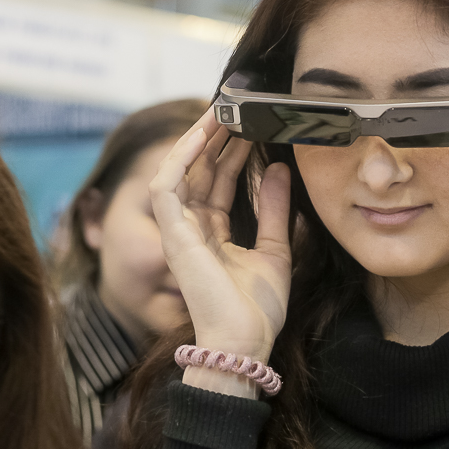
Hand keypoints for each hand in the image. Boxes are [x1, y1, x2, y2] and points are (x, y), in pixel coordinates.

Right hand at [148, 111, 291, 396]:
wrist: (245, 342)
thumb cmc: (257, 309)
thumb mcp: (276, 250)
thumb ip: (275, 210)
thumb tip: (280, 169)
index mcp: (212, 233)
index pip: (219, 180)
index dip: (233, 151)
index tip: (252, 124)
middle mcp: (191, 228)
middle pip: (200, 170)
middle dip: (218, 137)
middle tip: (240, 106)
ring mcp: (178, 230)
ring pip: (182, 169)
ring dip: (199, 138)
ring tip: (223, 109)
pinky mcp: (172, 234)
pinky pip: (167, 185)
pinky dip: (182, 156)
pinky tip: (203, 133)